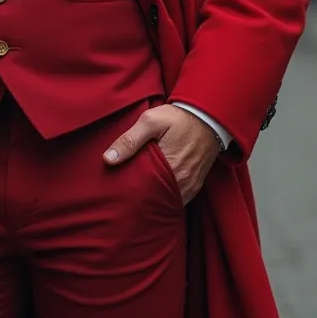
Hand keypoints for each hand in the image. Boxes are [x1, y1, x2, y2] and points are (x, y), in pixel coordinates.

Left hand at [103, 104, 220, 204]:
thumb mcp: (150, 121)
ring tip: (138, 194)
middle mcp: (181, 182)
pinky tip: (155, 191)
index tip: (118, 189)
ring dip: (154, 198)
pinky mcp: (195, 185)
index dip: (129, 192)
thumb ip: (130, 140)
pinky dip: (167, 196)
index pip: (143, 191)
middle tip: (125, 193)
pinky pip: (178, 199)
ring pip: (167, 200)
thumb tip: (108, 159)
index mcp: (168, 168)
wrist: (208, 117)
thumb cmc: (177, 118)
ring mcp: (190, 186)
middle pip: (155, 198)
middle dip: (140, 198)